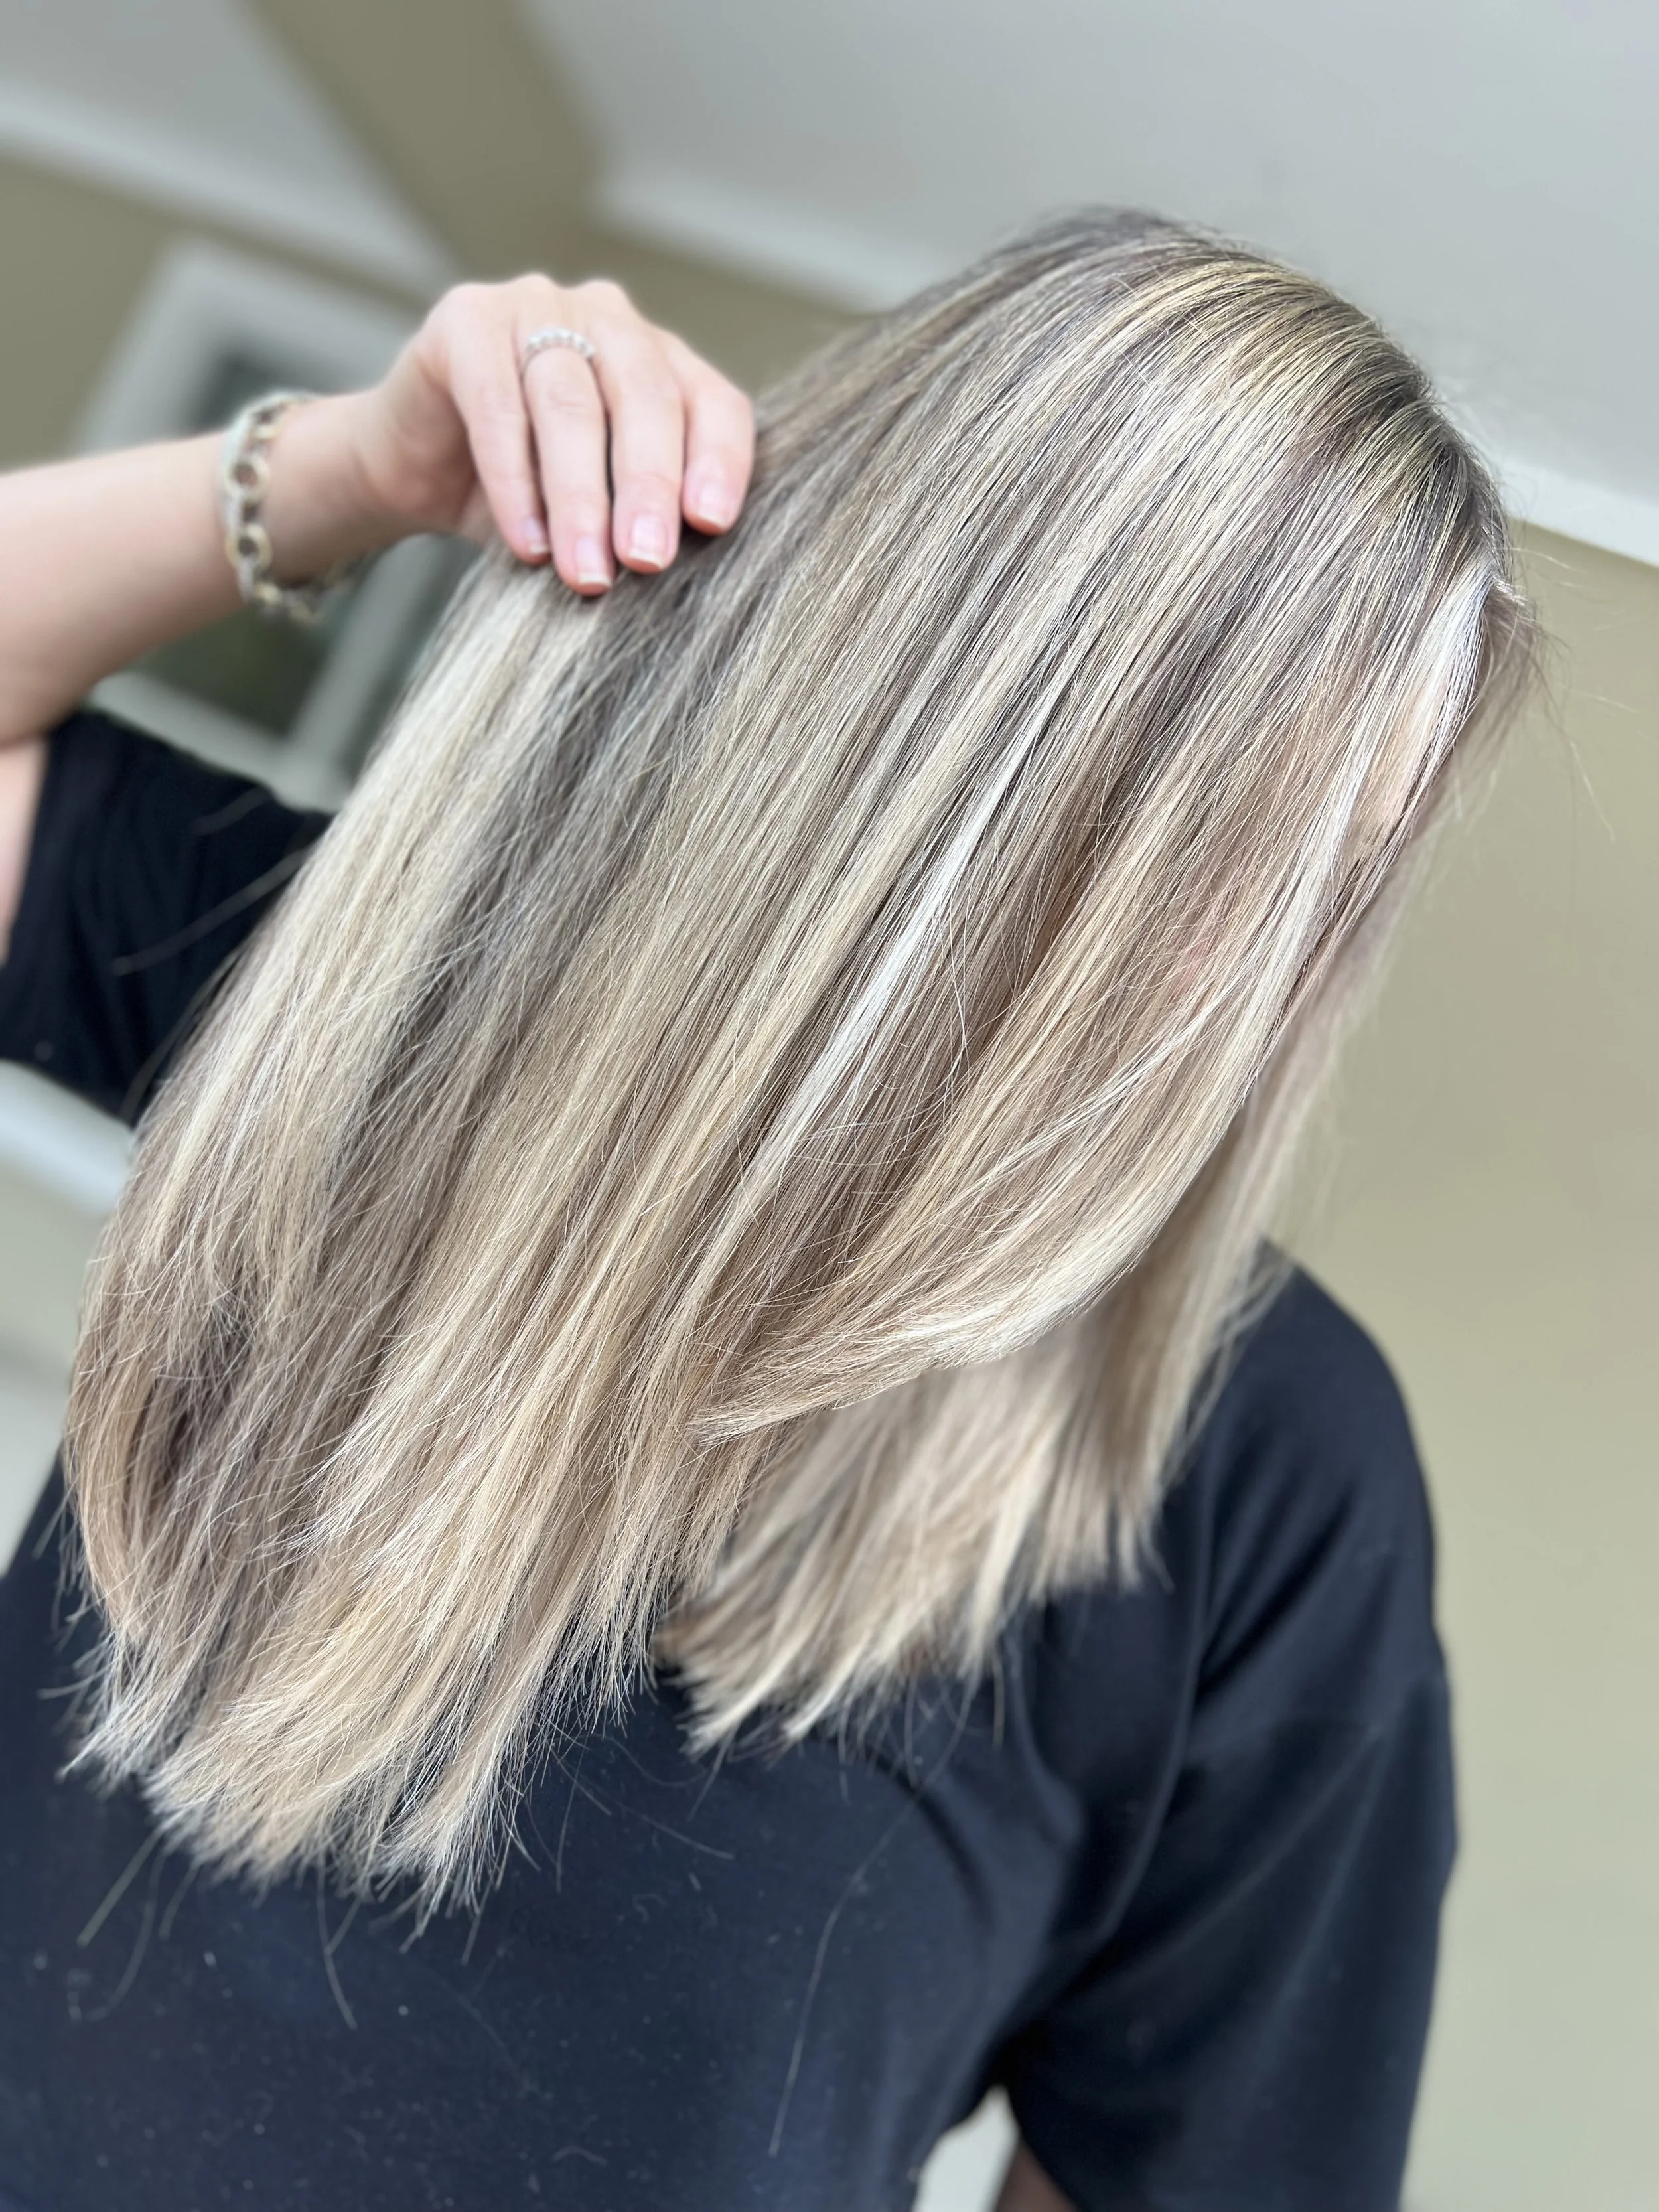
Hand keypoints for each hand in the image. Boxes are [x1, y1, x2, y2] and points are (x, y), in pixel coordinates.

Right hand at [345, 274, 755, 592]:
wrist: (417, 473)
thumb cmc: (525, 496)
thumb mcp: (599, 512)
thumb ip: (641, 520)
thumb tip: (677, 568)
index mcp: (659, 361)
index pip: (712, 401)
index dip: (719, 460)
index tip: (711, 525)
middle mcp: (606, 319)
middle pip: (645, 396)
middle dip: (648, 486)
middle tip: (646, 561)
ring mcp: (537, 306)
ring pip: (570, 403)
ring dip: (579, 497)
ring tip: (585, 573)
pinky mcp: (466, 319)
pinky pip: (497, 403)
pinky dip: (513, 479)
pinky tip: (526, 542)